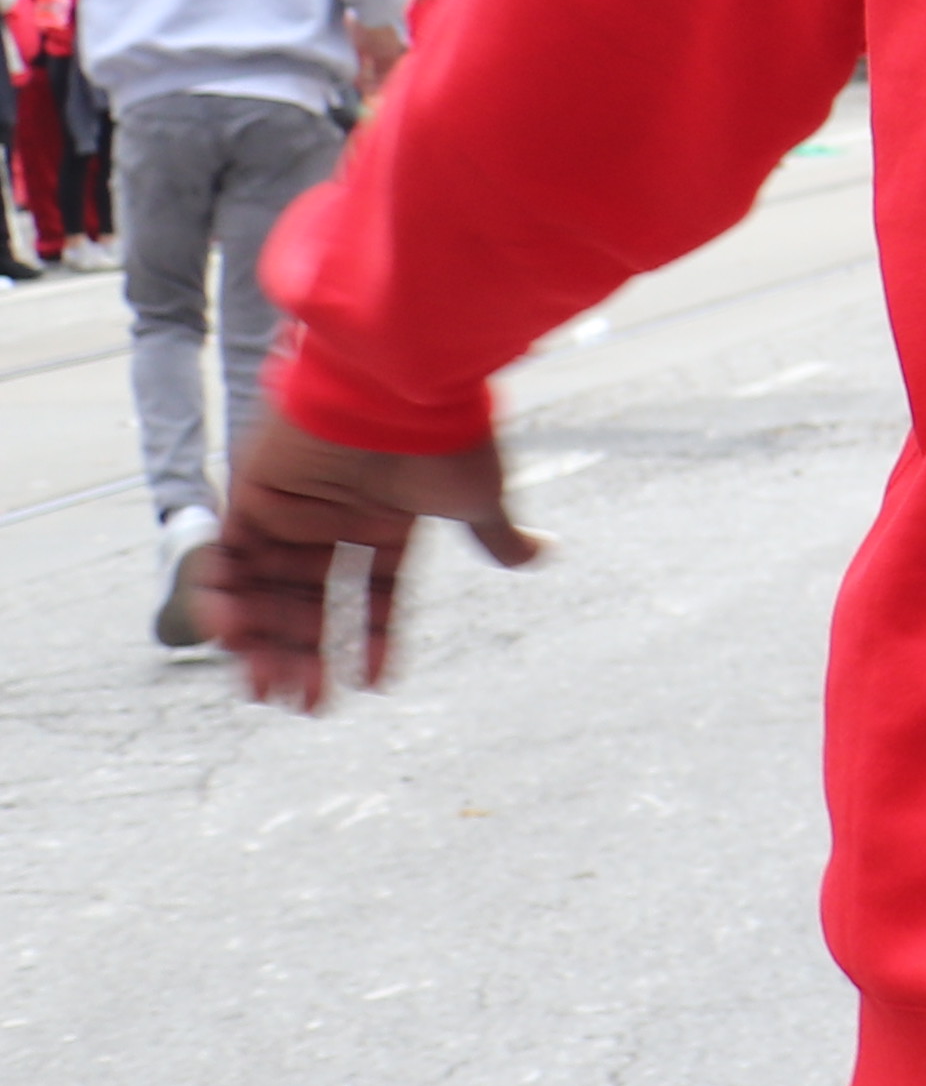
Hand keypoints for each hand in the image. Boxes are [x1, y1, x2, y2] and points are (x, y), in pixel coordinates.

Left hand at [205, 408, 543, 709]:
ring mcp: (290, 509)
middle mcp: (334, 521)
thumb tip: (540, 555)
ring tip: (263, 685)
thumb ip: (496, 533)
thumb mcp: (476, 497)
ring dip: (260, 641)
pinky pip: (224, 558)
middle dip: (303, 656)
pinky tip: (236, 638)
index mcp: (386, 525)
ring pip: (265, 591)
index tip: (369, 686)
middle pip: (310, 604)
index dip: (370, 642)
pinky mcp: (251, 495)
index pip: (373, 598)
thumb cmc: (443, 433)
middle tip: (300, 702)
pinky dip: (224, 599)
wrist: (398, 383)